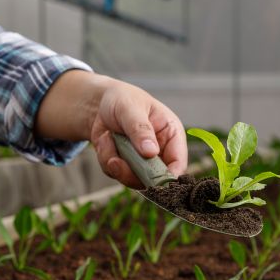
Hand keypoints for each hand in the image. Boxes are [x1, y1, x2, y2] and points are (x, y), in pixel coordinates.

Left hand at [36, 71, 187, 188]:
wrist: (100, 103)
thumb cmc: (123, 99)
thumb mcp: (131, 108)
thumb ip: (141, 129)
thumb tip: (151, 152)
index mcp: (172, 135)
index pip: (179, 162)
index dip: (169, 176)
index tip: (153, 180)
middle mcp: (161, 152)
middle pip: (156, 178)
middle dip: (134, 172)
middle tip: (115, 161)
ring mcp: (143, 162)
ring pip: (133, 179)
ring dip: (116, 164)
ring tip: (108, 139)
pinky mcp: (126, 166)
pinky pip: (116, 173)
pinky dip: (106, 158)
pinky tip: (106, 140)